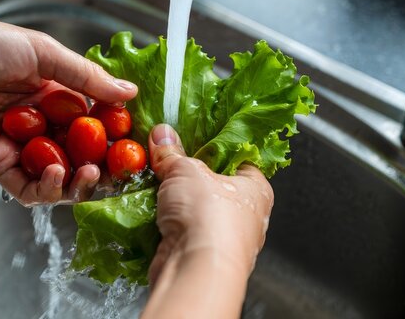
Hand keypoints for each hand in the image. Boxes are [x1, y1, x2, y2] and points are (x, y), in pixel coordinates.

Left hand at [0, 15, 137, 205]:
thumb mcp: (44, 53)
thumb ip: (87, 77)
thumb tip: (128, 92)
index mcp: (55, 95)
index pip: (93, 123)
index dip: (113, 136)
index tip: (133, 142)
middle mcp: (41, 124)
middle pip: (79, 155)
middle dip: (102, 166)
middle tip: (118, 169)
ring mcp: (20, 147)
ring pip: (57, 177)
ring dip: (78, 182)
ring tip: (90, 173)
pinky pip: (27, 188)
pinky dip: (46, 187)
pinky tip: (57, 173)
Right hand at [142, 124, 272, 318]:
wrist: (195, 270)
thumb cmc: (209, 218)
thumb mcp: (186, 169)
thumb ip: (173, 152)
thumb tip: (163, 135)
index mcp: (256, 189)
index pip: (238, 159)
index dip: (214, 146)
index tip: (192, 135)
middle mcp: (244, 215)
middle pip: (212, 183)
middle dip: (187, 173)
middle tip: (166, 157)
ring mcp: (221, 238)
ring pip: (193, 209)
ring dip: (172, 198)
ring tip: (153, 180)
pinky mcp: (197, 254)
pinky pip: (179, 229)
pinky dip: (164, 220)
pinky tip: (149, 208)